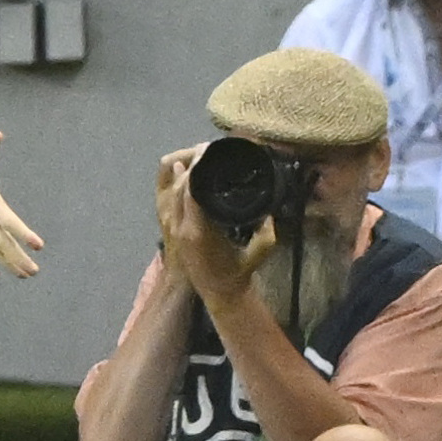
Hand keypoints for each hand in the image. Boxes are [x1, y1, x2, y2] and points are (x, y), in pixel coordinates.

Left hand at [157, 147, 278, 304]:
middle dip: (189, 164)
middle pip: (178, 186)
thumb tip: (270, 213)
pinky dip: (178, 183)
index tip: (208, 151)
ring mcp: (173, 228)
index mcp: (198, 231)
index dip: (197, 168)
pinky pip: (171, 199)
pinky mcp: (173, 228)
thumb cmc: (238, 274)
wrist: (218, 293)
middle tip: (205, 148)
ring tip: (198, 155)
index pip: (190, 191)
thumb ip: (266, 234)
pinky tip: (189, 171)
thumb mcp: (258, 254)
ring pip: (171, 191)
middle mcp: (181, 227)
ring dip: (182, 171)